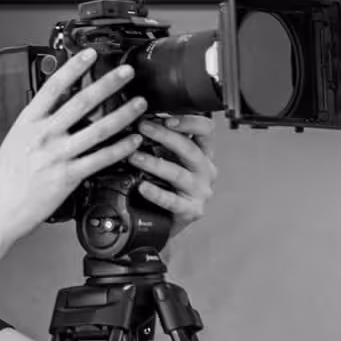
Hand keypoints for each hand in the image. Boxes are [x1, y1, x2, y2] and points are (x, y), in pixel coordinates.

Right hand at [0, 50, 148, 259]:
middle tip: (126, 73)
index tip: (90, 55)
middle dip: (108, 84)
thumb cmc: (4, 181)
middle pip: (81, 102)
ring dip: (123, 114)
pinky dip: (120, 148)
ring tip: (139, 104)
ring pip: (97, 129)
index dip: (73, 67)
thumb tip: (53, 108)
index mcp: (28, 123)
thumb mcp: (14, 141)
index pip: (53, 87)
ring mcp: (57, 155)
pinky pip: (101, 158)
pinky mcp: (68, 176)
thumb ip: (35, 124)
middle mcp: (44, 135)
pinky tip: (132, 141)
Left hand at [132, 115, 216, 238]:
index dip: (188, 121)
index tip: (166, 118)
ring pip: (178, 173)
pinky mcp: (192, 210)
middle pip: (189, 149)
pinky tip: (143, 187)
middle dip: (164, 136)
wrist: (169, 222)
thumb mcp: (171, 160)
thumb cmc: (169, 187)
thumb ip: (163, 142)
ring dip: (154, 163)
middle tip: (142, 129)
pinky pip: (172, 201)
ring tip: (134, 157)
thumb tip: (140, 121)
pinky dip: (156, 193)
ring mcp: (201, 191)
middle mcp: (206, 170)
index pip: (205, 130)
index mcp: (203, 154)